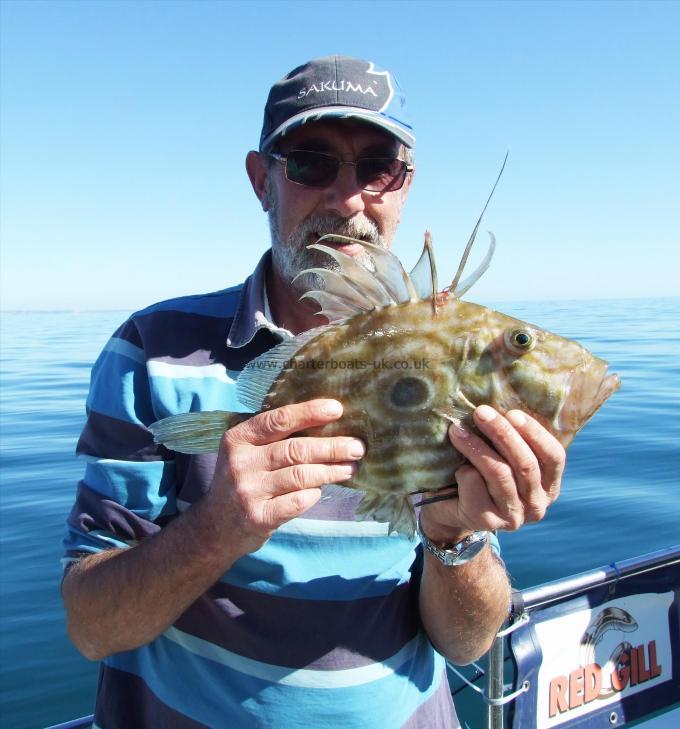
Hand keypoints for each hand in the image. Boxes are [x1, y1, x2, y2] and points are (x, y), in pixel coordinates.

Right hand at [203, 399, 363, 552]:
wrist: (215, 527)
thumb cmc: (242, 480)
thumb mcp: (246, 452)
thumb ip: (274, 437)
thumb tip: (326, 424)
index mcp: (238, 438)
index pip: (278, 420)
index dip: (310, 412)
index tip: (337, 409)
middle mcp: (240, 462)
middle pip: (296, 449)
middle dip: (332, 447)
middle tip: (357, 447)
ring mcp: (248, 491)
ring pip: (301, 475)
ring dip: (331, 471)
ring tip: (349, 468)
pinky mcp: (259, 517)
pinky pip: (297, 501)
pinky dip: (314, 494)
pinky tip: (321, 491)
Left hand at [420, 405, 564, 543]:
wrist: (448, 510)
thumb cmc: (479, 473)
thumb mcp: (501, 456)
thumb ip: (509, 441)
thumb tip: (499, 402)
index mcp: (548, 485)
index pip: (554, 456)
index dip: (535, 433)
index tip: (512, 412)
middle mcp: (537, 504)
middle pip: (526, 464)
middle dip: (503, 433)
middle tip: (481, 412)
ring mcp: (514, 516)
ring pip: (500, 474)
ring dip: (477, 447)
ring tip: (457, 430)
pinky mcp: (488, 521)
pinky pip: (476, 486)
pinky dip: (464, 472)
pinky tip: (456, 469)